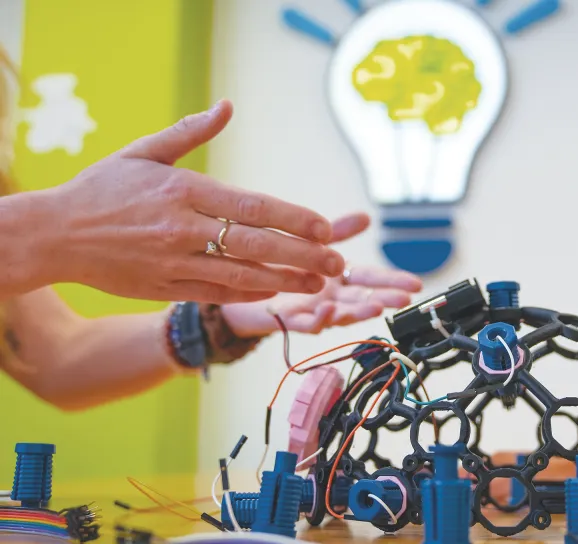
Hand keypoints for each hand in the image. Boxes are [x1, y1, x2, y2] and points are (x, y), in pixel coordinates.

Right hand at [49, 100, 344, 303]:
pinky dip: (249, 294)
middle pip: (257, 245)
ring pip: (242, 275)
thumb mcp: (144, 152)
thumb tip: (228, 107)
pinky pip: (216, 294)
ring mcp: (174, 263)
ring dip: (286, 281)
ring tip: (320, 284)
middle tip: (338, 264)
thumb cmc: (102, 188)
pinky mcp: (164, 288)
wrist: (54, 234)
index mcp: (184, 191)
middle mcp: (183, 229)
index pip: (254, 207)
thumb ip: (191, 131)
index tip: (326, 229)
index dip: (294, 219)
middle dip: (303, 256)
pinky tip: (277, 293)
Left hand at [220, 213, 422, 336]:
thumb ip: (338, 232)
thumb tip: (366, 217)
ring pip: (340, 314)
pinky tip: (329, 310)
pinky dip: (319, 319)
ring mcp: (313, 310)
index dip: (393, 281)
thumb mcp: (312, 244)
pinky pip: (307, 323)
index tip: (415, 284)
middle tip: (405, 299)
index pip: (371, 279)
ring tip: (376, 308)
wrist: (241, 286)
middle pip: (362, 298)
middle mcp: (330, 296)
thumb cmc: (282, 267)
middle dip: (385, 299)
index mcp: (338, 278)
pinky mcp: (290, 320)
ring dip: (358, 313)